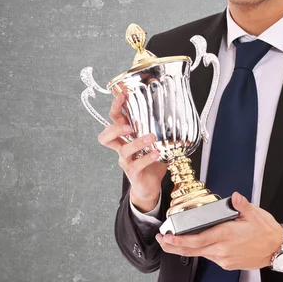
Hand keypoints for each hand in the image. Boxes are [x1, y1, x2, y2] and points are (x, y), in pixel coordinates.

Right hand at [97, 92, 167, 211]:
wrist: (149, 186)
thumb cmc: (151, 161)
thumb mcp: (155, 142)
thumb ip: (160, 129)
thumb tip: (176, 110)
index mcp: (126, 137)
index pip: (115, 120)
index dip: (116, 108)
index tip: (123, 95)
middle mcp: (122, 148)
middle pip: (106, 136)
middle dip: (115, 128)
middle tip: (129, 126)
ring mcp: (126, 161)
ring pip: (123, 150)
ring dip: (137, 142)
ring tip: (151, 137)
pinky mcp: (133, 173)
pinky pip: (137, 165)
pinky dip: (147, 158)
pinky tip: (157, 153)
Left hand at [156, 192, 282, 269]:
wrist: (278, 249)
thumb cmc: (267, 232)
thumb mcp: (254, 214)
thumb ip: (241, 205)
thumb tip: (234, 197)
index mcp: (226, 235)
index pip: (196, 240)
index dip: (178, 241)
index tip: (166, 237)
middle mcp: (222, 250)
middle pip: (192, 250)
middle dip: (173, 246)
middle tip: (162, 240)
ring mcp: (224, 259)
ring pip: (200, 254)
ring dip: (186, 248)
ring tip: (176, 240)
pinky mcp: (228, 264)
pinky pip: (211, 256)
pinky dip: (201, 250)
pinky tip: (200, 243)